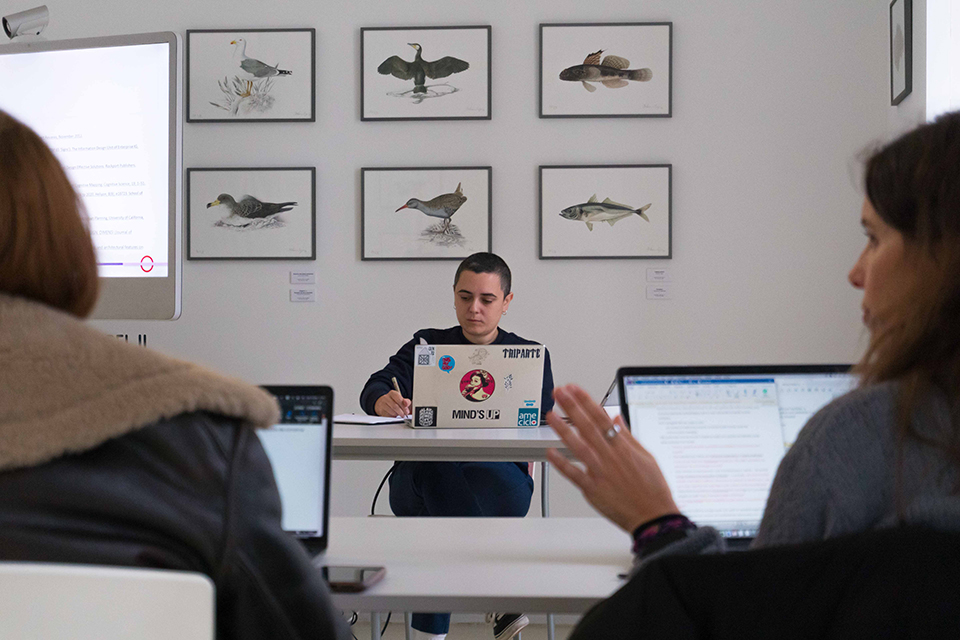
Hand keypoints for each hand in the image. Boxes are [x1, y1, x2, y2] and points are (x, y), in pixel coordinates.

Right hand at [374, 390, 410, 417]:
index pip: (399, 399)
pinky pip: (388, 415)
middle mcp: (386, 397)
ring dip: (397, 414)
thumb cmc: (393, 401)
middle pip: (395, 406)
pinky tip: (394, 415)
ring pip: (391, 411)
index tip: (407, 411)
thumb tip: (406, 404)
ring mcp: (382, 404)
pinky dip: (393, 416)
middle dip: (401, 412)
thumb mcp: (401, 399)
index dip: (404, 406)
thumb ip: (406, 401)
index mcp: (392, 393)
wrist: (382, 403)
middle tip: (404, 415)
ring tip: (400, 414)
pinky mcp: (380, 410)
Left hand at [546, 384, 678, 532]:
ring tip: (550, 415)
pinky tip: (550, 452)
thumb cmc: (652, 488)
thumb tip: (617, 418)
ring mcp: (600, 472)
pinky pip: (574, 474)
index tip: (574, 389)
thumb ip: (628, 436)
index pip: (601, 417)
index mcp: (623, 447)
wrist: (653, 516)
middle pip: (587, 427)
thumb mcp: (646, 456)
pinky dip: (562, 463)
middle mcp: (610, 457)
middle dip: (571, 407)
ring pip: (578, 447)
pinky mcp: (593, 490)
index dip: (586, 401)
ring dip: (563, 430)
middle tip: (558, 393)